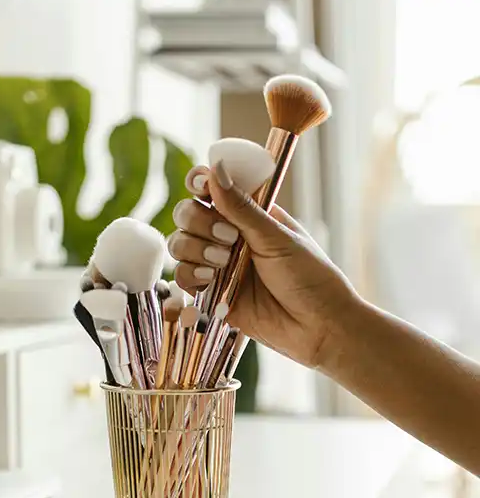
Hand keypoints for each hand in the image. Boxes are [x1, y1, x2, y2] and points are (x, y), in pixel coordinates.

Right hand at [168, 161, 358, 367]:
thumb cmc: (310, 278)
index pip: (214, 187)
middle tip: (227, 239)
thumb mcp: (276, 238)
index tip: (200, 188)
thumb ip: (241, 207)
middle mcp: (230, 236)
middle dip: (199, 223)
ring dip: (194, 250)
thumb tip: (215, 169)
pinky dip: (189, 276)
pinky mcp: (212, 294)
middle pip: (188, 214)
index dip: (199, 183)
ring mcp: (218, 265)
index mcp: (250, 214)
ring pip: (181, 245)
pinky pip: (183, 278)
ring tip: (221, 265)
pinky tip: (209, 282)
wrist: (317, 328)